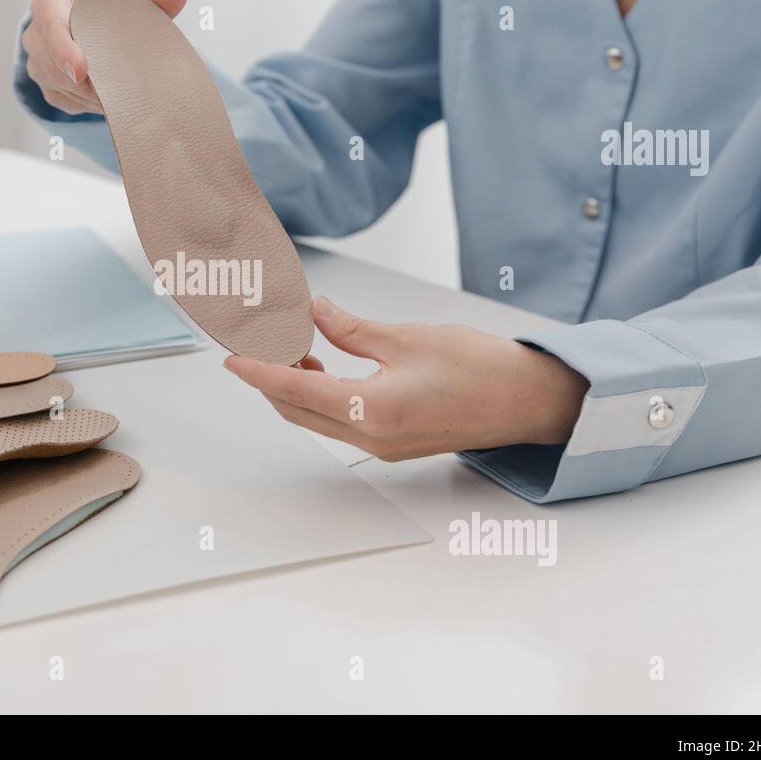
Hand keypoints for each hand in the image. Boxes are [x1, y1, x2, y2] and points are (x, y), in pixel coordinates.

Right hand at [23, 0, 188, 114]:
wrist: (81, 29)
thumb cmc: (102, 13)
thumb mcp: (121, 3)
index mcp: (49, 4)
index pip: (50, 25)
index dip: (64, 49)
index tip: (81, 70)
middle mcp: (35, 36)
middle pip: (57, 65)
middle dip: (89, 82)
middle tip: (122, 93)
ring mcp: (36, 65)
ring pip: (64, 88)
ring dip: (93, 96)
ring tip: (124, 96)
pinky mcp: (46, 89)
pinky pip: (68, 103)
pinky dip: (91, 104)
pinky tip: (111, 101)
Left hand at [224, 297, 588, 460]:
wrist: (529, 402)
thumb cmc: (481, 368)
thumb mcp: (408, 337)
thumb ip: (352, 328)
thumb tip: (315, 313)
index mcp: (372, 410)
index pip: (295, 390)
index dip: (258, 372)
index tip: (231, 357)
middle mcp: (372, 438)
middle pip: (298, 410)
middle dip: (272, 379)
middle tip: (261, 341)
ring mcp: (383, 447)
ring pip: (317, 419)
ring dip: (297, 389)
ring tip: (295, 348)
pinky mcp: (394, 444)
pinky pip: (341, 424)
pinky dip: (322, 398)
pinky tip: (324, 368)